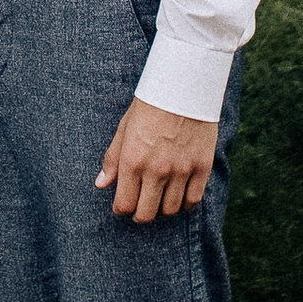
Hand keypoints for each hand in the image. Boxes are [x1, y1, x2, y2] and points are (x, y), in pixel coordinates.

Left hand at [95, 99, 218, 222]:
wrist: (183, 87)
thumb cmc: (149, 106)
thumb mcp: (124, 129)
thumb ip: (112, 159)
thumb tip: (101, 184)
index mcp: (132, 160)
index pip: (124, 204)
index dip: (121, 209)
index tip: (123, 205)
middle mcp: (156, 169)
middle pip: (146, 214)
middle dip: (140, 214)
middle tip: (140, 207)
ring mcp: (181, 170)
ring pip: (170, 210)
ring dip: (162, 209)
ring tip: (160, 199)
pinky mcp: (201, 167)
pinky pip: (193, 200)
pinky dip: (185, 203)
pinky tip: (179, 195)